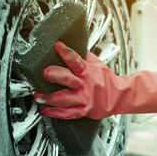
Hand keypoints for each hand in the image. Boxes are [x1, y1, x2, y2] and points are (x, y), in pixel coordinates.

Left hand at [35, 41, 156, 119]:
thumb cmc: (105, 79)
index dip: (66, 52)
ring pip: (65, 99)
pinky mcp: (84, 110)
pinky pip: (68, 113)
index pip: (76, 59)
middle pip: (68, 79)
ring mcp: (84, 98)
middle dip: (55, 75)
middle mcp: (85, 84)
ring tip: (37, 96)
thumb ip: (83, 55)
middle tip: (45, 73)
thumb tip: (72, 42)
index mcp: (87, 70)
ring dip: (49, 98)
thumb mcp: (96, 64)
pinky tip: (46, 110)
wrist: (119, 96)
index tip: (57, 45)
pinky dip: (56, 113)